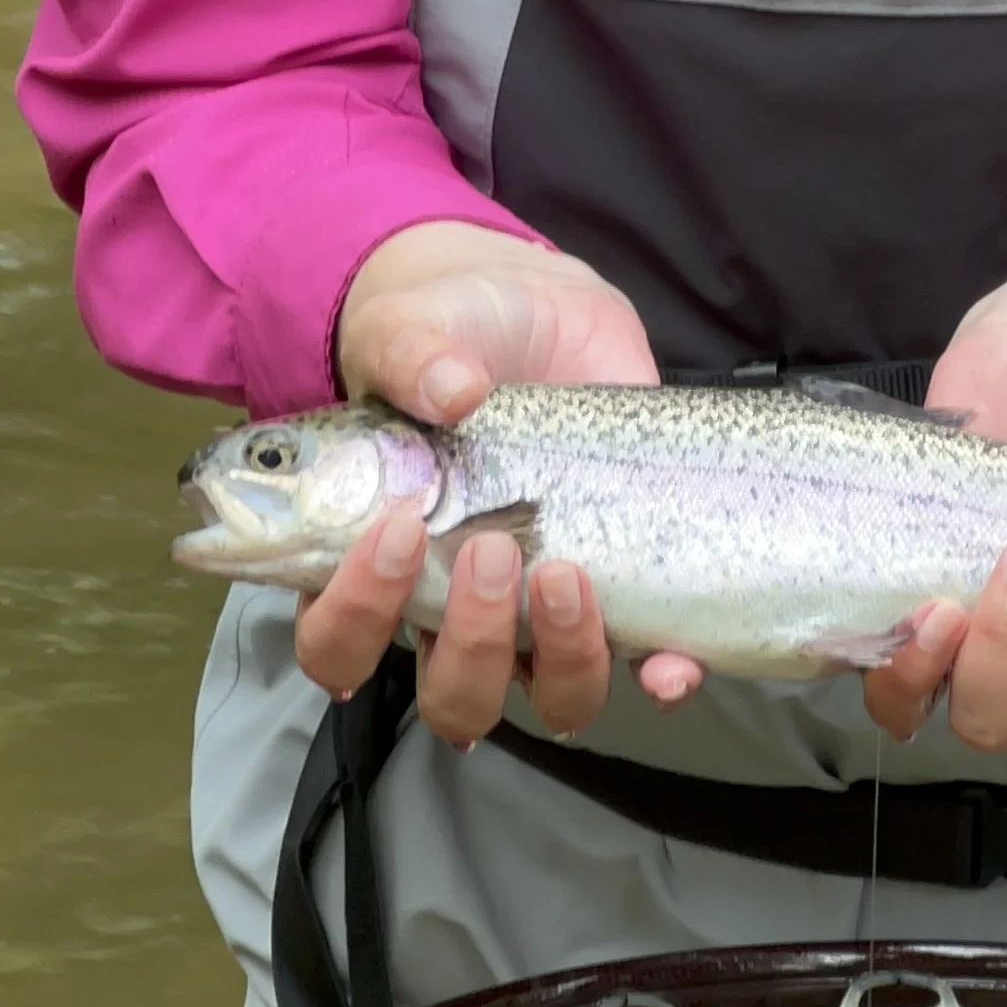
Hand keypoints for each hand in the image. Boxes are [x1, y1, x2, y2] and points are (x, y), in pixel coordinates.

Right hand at [295, 219, 703, 737]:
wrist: (535, 310)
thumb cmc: (449, 335)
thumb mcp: (408, 331)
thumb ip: (410, 357)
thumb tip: (454, 388)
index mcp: (380, 563)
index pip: (338, 643)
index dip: (356, 617)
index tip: (395, 533)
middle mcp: (459, 605)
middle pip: (453, 697)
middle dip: (473, 643)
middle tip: (490, 549)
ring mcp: (543, 604)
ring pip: (548, 697)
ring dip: (560, 656)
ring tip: (565, 570)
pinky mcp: (623, 581)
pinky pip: (643, 662)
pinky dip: (661, 675)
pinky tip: (668, 663)